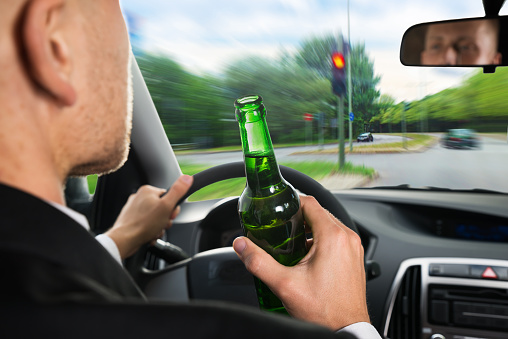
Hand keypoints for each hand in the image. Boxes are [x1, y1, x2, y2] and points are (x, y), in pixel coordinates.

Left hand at [105, 175, 192, 258]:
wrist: (125, 240)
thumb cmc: (143, 224)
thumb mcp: (166, 206)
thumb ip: (178, 191)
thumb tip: (187, 178)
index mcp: (147, 191)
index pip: (168, 196)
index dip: (172, 208)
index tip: (170, 215)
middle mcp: (139, 197)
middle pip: (162, 208)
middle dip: (165, 219)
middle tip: (161, 224)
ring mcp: (134, 209)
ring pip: (155, 218)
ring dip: (158, 227)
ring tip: (154, 231)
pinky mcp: (132, 220)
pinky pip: (147, 224)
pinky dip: (150, 231)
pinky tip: (149, 235)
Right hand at [233, 195, 369, 330]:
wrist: (346, 330)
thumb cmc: (324, 311)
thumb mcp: (284, 284)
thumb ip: (258, 262)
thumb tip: (241, 245)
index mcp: (333, 237)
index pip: (310, 203)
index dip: (291, 202)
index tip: (278, 210)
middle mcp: (347, 238)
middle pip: (318, 213)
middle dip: (298, 217)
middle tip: (280, 227)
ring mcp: (354, 249)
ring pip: (328, 225)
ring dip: (310, 228)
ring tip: (291, 241)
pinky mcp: (355, 258)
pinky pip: (337, 238)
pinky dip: (321, 239)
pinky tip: (307, 255)